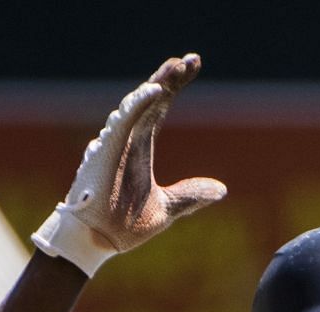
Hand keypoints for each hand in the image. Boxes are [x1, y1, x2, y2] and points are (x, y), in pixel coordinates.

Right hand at [30, 52, 227, 275]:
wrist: (98, 242)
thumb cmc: (123, 225)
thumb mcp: (167, 208)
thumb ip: (190, 195)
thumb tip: (220, 189)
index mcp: (139, 147)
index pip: (158, 108)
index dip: (174, 86)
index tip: (193, 65)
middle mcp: (127, 140)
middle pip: (149, 100)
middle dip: (168, 78)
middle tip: (190, 60)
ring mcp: (115, 144)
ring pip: (136, 106)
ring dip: (156, 85)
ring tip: (176, 68)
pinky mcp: (107, 152)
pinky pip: (124, 123)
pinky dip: (138, 106)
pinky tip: (155, 91)